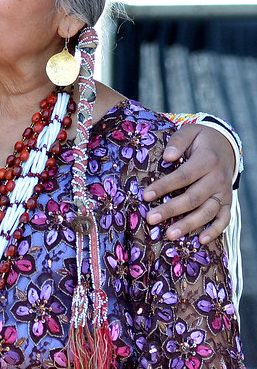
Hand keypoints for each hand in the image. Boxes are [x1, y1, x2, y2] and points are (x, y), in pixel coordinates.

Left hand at [142, 123, 233, 242]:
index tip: (145, 195)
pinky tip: (200, 241)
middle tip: (151, 219)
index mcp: (207, 161)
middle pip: (193, 198)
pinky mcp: (228, 202)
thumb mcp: (190, 132)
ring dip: (189, 225)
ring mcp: (224, 193)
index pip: (183, 176)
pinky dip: (214, 231)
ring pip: (207, 212)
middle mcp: (217, 179)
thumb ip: (178, 141)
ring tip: (170, 235)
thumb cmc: (201, 140)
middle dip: (171, 210)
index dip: (164, 186)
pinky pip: (224, 220)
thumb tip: (167, 157)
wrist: (226, 146)